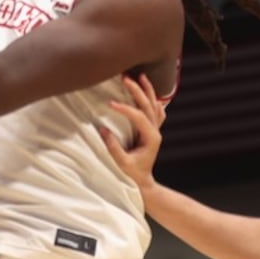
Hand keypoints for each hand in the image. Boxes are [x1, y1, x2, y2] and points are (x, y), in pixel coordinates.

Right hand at [100, 73, 166, 191]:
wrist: (143, 182)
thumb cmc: (132, 174)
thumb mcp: (121, 163)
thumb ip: (113, 147)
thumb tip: (103, 129)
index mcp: (151, 138)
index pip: (139, 117)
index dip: (125, 108)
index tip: (111, 104)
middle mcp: (156, 131)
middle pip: (148, 105)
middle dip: (137, 90)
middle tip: (126, 78)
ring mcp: (156, 130)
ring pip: (155, 105)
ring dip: (148, 90)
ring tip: (141, 76)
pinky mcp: (153, 130)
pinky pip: (156, 112)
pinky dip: (154, 100)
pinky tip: (150, 92)